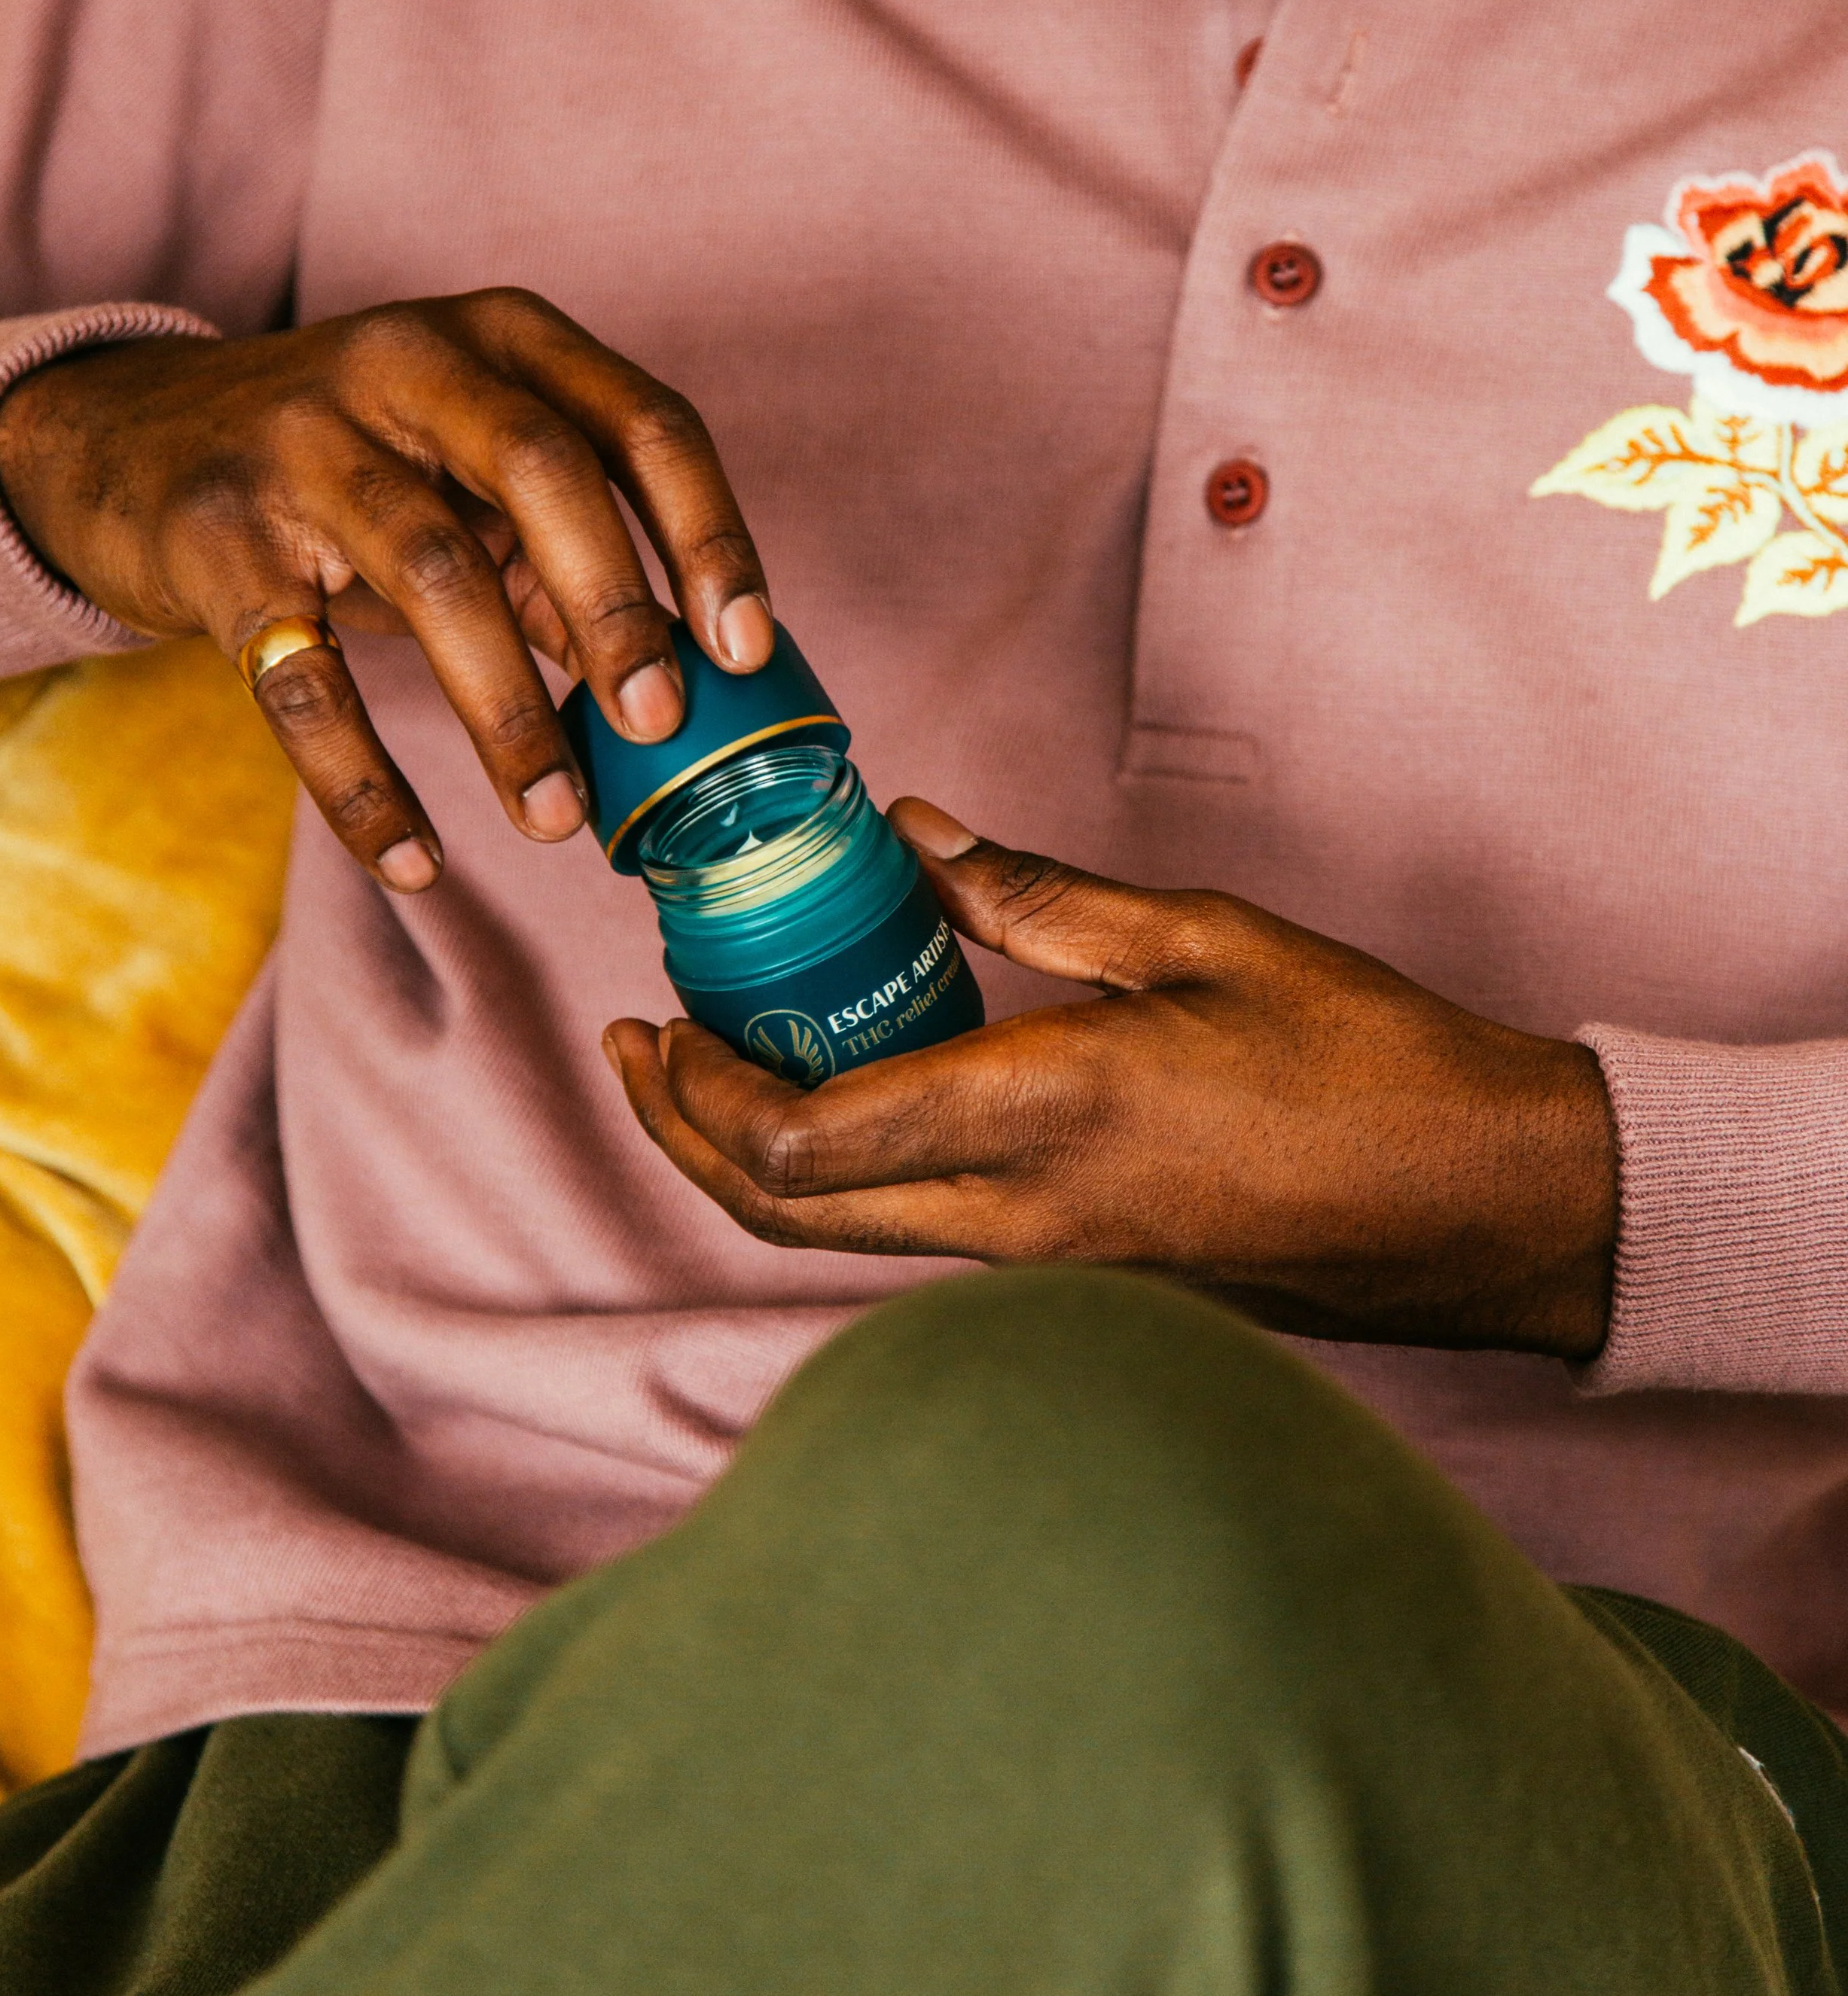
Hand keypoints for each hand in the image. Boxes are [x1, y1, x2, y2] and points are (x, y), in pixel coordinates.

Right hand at [0, 290, 773, 888]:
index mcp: (504, 339)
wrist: (126, 441)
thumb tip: (684, 694)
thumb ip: (568, 566)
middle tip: (658, 726)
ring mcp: (303, 443)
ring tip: (555, 816)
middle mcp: (409, 364)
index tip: (749, 649)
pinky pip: (302, 679)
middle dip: (615, 606)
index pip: (643, 421)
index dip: (709, 535)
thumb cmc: (354, 467)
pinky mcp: (217, 540)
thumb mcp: (469, 477)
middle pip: (544, 470)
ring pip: (433, 572)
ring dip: (507, 711)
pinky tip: (417, 860)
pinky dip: (363, 782)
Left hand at [605, 801, 1618, 1357]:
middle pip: (782, 1217)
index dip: (692, 1097)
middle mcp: (1019, 1223)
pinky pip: (920, 1240)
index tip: (653, 1020)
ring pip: (843, 1237)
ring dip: (760, 1157)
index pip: (793, 1147)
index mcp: (1038, 1120)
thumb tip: (915, 837)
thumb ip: (1034, 896)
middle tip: (644, 1050)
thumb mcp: (1200, 939)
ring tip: (736, 1052)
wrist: (1480, 1206)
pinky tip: (866, 1090)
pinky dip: (850, 1175)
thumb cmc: (1363, 1063)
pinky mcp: (1083, 1286)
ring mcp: (1048, 1274)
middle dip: (684, 1137)